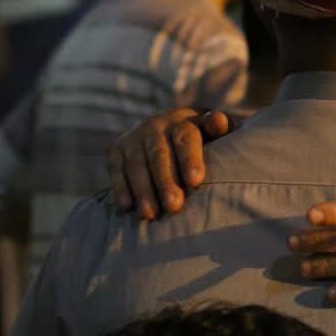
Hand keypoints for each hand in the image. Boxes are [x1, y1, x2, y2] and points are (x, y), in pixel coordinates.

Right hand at [106, 109, 232, 219]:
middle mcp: (156, 126)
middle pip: (159, 154)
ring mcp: (134, 137)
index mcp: (183, 122)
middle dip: (165, 181)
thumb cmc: (202, 141)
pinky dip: (120, 187)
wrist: (169, 134)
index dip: (190, 159)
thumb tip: (217, 121)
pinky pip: (117, 169)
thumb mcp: (213, 132)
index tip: (195, 181)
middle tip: (174, 206)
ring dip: (143, 190)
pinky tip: (127, 206)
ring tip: (150, 214)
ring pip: (137, 164)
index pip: (186, 137)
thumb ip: (218, 127)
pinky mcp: (117, 150)